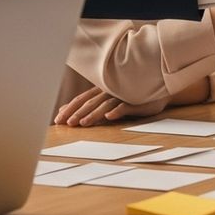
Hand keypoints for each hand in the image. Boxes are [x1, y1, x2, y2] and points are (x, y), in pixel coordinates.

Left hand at [54, 86, 169, 126]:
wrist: (156, 91)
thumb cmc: (128, 96)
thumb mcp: (105, 101)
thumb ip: (86, 105)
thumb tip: (63, 110)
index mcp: (100, 90)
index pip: (81, 99)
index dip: (70, 109)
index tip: (58, 120)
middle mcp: (109, 90)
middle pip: (90, 102)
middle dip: (78, 113)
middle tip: (68, 124)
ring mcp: (123, 94)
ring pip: (105, 104)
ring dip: (94, 114)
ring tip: (83, 123)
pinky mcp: (136, 99)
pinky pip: (125, 105)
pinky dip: (117, 110)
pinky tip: (110, 116)